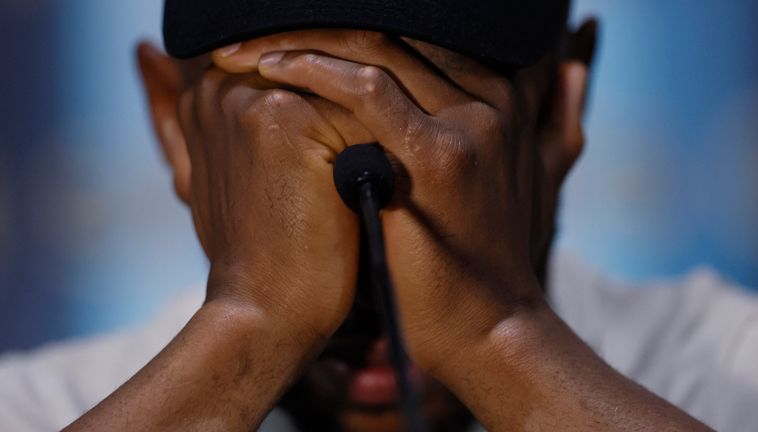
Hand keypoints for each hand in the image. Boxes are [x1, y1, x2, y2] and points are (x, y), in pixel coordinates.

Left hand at [212, 30, 560, 368]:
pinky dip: (314, 73)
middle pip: (391, 32)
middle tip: (243, 30)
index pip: (405, 35)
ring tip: (239, 51)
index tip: (278, 33)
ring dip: (298, 41)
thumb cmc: (445, 254)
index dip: (336, 28)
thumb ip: (419, 125)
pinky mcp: (441, 154)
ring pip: (377, 49)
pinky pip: (369, 91)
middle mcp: (488, 95)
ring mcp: (469, 121)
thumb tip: (357, 98)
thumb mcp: (441, 175)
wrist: (476, 323)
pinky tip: (269, 72)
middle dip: (310, 26)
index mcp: (487, 94)